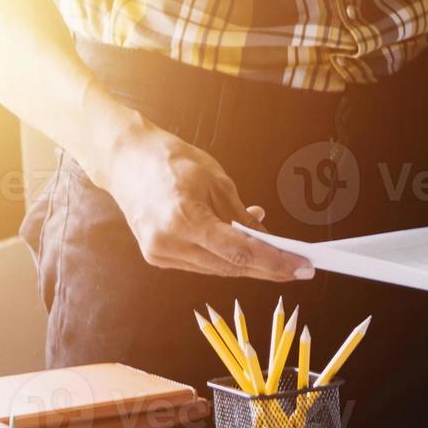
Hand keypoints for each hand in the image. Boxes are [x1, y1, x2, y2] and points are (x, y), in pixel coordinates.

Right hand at [94, 126, 313, 281]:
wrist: (124, 159)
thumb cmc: (171, 160)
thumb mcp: (217, 182)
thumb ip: (243, 217)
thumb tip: (271, 241)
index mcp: (184, 220)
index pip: (240, 252)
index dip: (275, 262)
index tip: (302, 267)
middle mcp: (168, 243)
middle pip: (230, 266)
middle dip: (268, 268)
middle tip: (300, 269)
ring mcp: (159, 253)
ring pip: (217, 269)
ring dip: (250, 265)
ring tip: (281, 259)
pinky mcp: (157, 256)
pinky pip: (202, 263)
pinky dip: (226, 257)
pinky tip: (247, 249)